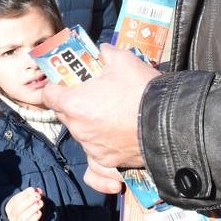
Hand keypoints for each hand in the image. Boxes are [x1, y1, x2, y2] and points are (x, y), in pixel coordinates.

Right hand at [5, 187, 45, 220]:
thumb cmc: (25, 210)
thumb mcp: (26, 201)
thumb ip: (31, 194)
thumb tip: (39, 190)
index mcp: (9, 208)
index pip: (15, 200)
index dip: (24, 194)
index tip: (33, 190)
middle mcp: (11, 217)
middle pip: (18, 209)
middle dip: (29, 201)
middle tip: (38, 196)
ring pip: (22, 218)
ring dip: (32, 209)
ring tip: (40, 203)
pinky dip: (34, 218)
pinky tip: (39, 212)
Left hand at [43, 45, 155, 191]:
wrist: (172, 122)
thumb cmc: (142, 90)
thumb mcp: (122, 60)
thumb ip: (105, 54)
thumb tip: (101, 51)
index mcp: (73, 103)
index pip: (49, 95)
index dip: (55, 87)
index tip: (65, 83)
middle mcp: (78, 129)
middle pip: (65, 115)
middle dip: (72, 104)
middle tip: (91, 95)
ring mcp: (92, 148)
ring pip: (81, 135)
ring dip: (88, 126)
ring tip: (108, 116)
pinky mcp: (108, 162)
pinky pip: (94, 168)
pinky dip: (97, 166)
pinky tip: (102, 162)